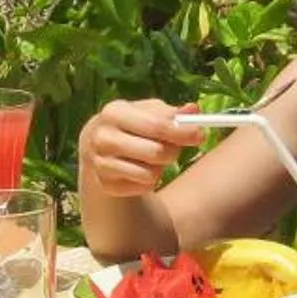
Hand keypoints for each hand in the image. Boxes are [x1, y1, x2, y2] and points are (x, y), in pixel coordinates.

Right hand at [78, 97, 207, 197]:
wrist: (96, 146)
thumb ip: (171, 113)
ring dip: (160, 168)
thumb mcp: (149, 112)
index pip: (156, 125)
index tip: (200, 135)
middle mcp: (102, 138)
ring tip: (152, 158)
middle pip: (156, 153)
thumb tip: (194, 110)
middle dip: (173, 151)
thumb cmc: (131, 123)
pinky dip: (148, 181)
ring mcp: (101, 163)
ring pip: (150, 174)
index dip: (182, 132)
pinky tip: (139, 169)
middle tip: (175, 148)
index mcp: (113, 112)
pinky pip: (143, 187)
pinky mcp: (105, 185)